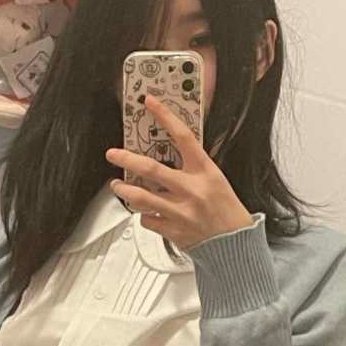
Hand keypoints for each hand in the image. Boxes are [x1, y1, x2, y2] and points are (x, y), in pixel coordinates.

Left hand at [106, 95, 253, 250]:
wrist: (233, 243)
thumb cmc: (225, 208)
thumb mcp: (215, 179)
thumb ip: (192, 167)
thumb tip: (166, 155)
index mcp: (205, 171)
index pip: (183, 137)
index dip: (165, 116)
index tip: (150, 103)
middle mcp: (191, 189)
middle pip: (151, 169)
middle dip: (126, 159)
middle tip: (113, 154)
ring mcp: (180, 211)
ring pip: (141, 197)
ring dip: (124, 190)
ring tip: (117, 185)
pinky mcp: (172, 230)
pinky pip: (147, 219)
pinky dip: (143, 214)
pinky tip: (146, 212)